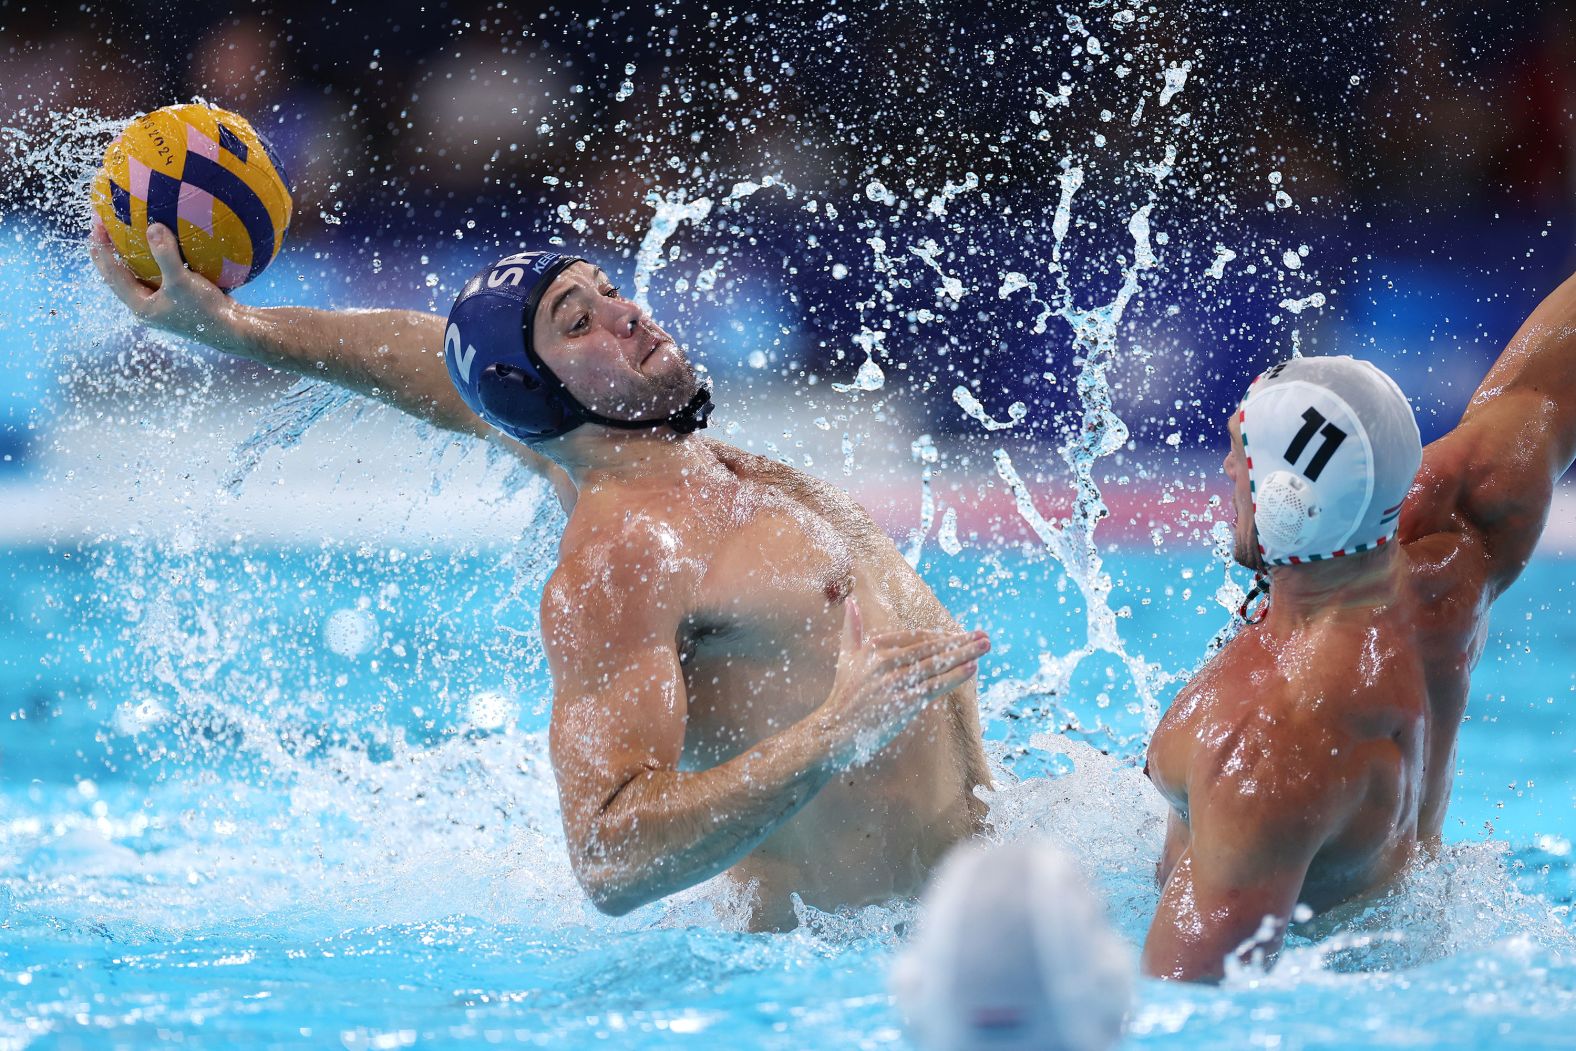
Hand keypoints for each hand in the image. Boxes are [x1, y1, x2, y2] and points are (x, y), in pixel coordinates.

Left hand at [88, 219, 241, 348]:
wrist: (233, 330)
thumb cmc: (206, 311)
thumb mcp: (183, 282)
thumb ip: (165, 255)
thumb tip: (152, 228)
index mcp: (140, 305)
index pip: (111, 273)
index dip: (101, 248)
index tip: (97, 224)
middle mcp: (145, 306)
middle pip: (117, 276)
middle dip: (106, 253)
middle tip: (100, 227)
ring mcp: (159, 305)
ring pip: (134, 277)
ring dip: (126, 257)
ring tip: (122, 235)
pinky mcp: (174, 301)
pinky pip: (154, 277)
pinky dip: (150, 261)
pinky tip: (159, 248)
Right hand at [817, 596, 988, 767]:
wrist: (835, 731)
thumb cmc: (843, 695)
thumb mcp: (846, 657)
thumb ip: (851, 629)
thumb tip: (850, 602)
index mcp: (875, 647)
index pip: (917, 636)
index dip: (942, 636)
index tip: (961, 635)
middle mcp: (886, 661)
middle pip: (932, 647)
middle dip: (961, 641)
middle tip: (984, 636)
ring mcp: (896, 681)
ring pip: (937, 664)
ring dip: (965, 654)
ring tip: (985, 646)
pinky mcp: (904, 702)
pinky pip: (935, 685)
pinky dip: (955, 676)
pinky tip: (972, 668)